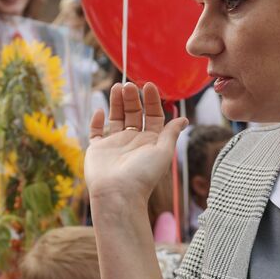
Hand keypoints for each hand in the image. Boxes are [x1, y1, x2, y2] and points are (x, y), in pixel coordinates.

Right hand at [85, 82, 188, 202]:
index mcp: (150, 141)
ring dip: (116, 103)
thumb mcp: (163, 151)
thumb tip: (184, 118)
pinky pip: (96, 132)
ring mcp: (115, 144)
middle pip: (134, 114)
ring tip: (117, 87)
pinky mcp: (98, 149)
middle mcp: (133, 141)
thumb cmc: (143, 174)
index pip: (153, 116)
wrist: (118, 193)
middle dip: (133, 98)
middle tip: (129, 85)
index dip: (152, 101)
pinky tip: (100, 110)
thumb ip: (170, 133)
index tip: (148, 86)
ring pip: (116, 118)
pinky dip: (96, 121)